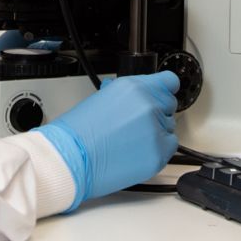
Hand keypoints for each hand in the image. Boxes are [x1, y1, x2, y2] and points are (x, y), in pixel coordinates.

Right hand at [33, 71, 179, 209]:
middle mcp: (149, 105)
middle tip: (136, 125)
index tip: (161, 96)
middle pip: (169, 105)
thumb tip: (137, 95)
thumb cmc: (79, 132)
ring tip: (130, 141)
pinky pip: (169, 147)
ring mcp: (156, 129)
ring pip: (169, 128)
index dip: (164, 90)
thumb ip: (128, 95)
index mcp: (135, 87)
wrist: (71, 158)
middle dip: (157, 113)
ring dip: (155, 133)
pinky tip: (136, 151)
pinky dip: (157, 150)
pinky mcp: (158, 153)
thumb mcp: (103, 98)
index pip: (169, 82)